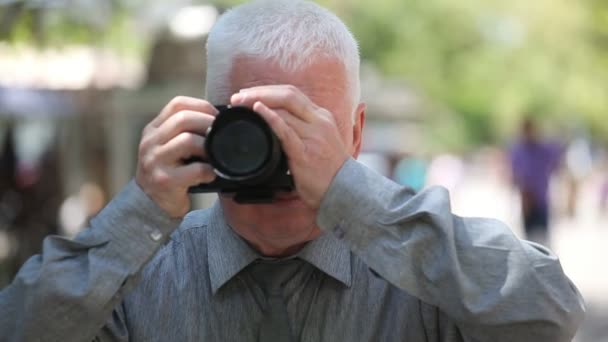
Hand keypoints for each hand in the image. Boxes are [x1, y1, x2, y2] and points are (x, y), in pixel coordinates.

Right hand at [135, 96, 217, 217]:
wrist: (151, 204)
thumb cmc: (169, 172)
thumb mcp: (169, 146)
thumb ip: (185, 132)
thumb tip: (220, 119)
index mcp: (153, 129)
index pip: (177, 104)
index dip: (202, 106)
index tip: (218, 116)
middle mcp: (150, 142)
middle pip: (183, 118)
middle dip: (208, 123)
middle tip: (222, 133)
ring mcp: (154, 161)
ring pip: (187, 141)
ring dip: (209, 146)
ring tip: (215, 155)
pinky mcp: (164, 180)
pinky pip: (195, 169)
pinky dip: (209, 170)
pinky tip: (211, 174)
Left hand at [231, 85, 350, 208]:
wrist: (343, 191)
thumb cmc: (328, 170)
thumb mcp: (319, 141)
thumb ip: (302, 129)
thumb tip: (275, 121)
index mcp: (322, 117)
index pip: (293, 94)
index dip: (268, 90)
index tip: (249, 93)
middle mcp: (320, 122)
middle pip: (288, 95)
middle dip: (260, 92)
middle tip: (238, 96)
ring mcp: (314, 136)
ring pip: (285, 108)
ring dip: (258, 102)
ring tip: (240, 104)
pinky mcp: (305, 153)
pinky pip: (286, 130)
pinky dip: (270, 118)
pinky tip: (258, 111)